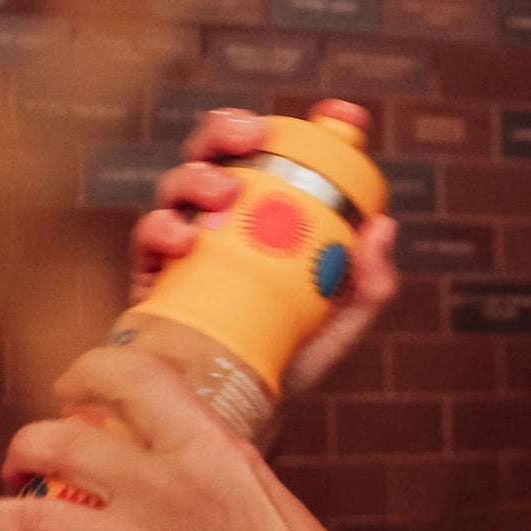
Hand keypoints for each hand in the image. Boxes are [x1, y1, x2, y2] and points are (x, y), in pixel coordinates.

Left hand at [0, 346, 393, 530]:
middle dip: (19, 452)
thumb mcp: (260, 485)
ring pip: (22, 519)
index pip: (125, 375)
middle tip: (19, 470)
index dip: (83, 372)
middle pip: (50, 443)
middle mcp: (168, 490)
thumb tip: (174, 424)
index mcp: (206, 448)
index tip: (70, 389)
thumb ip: (206, 454)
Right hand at [131, 99, 399, 399]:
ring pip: (178, 185)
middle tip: (252, 135)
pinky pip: (147, 239)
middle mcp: (221, 222)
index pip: (282, 162)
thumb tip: (383, 228)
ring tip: (222, 191)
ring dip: (197, 175)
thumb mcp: (337, 326)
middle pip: (218, 154)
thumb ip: (366, 286)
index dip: (311, 130)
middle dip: (228, 130)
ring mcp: (183, 245)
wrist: (232, 415)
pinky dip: (161, 228)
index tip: (342, 115)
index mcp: (265, 222)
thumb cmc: (285, 361)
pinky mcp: (149, 277)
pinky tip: (182, 238)